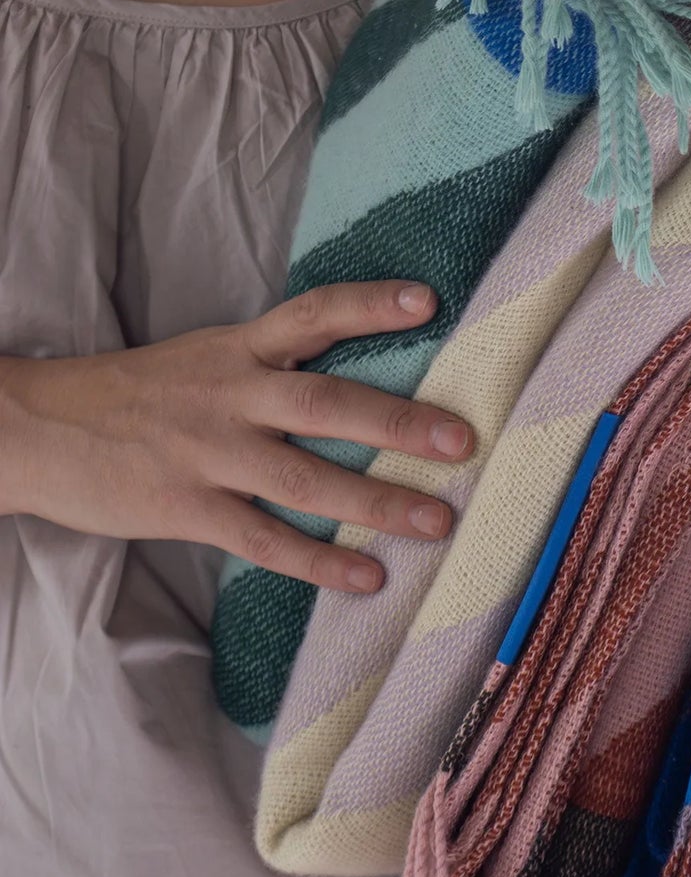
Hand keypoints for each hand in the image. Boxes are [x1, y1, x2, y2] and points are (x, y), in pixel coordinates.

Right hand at [0, 280, 471, 593]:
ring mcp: (208, 453)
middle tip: (462, 439)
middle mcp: (231, 394)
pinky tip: (368, 576)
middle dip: (399, 423)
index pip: (313, 313)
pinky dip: (319, 561)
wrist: (36, 427)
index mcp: (238, 348)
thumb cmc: (138, 393)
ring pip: (306, 480)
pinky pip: (264, 540)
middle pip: (327, 403)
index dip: (369, 303)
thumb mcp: (206, 357)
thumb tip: (359, 378)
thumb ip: (273, 364)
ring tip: (439, 521)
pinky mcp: (186, 508)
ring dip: (377, 503)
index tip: (428, 300)